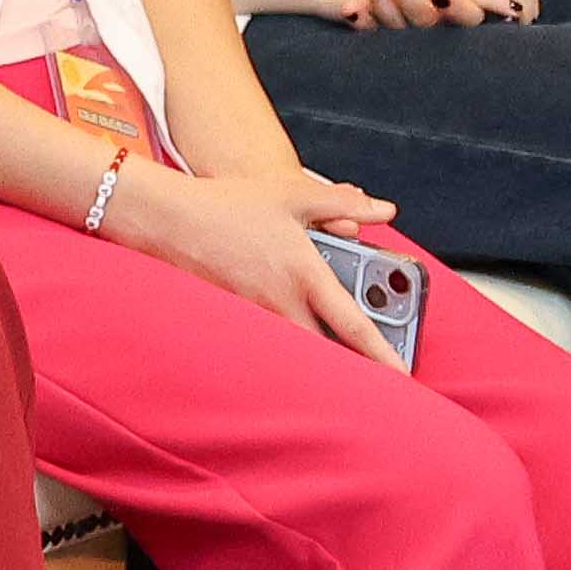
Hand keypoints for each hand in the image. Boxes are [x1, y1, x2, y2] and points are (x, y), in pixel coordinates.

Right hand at [105, 162, 399, 358]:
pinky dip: (287, 340)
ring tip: (339, 353)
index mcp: (304, 272)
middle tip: (375, 370)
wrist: (167, 219)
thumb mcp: (293, 195)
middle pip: (326, 350)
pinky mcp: (235, 317)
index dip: (382, 354)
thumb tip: (384, 211)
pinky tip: (291, 328)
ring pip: (297, 346)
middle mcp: (281, 301)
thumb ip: (344, 204)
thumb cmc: (229, 204)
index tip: (403, 374)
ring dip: (319, 351)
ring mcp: (256, 314)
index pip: (352, 325)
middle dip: (352, 364)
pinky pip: (269, 337)